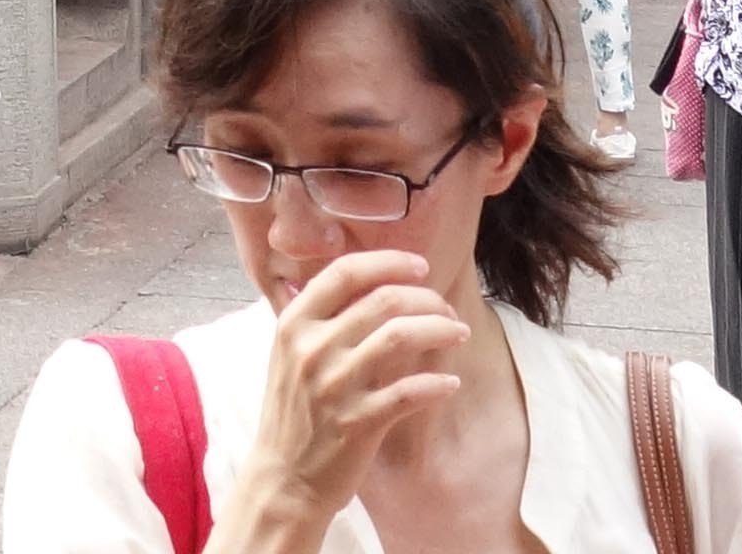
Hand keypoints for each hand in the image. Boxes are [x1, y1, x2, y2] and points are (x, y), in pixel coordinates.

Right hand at [243, 246, 469, 528]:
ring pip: (401, 336)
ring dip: (440, 329)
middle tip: (447, 308)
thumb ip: (320, 319)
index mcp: (294, 324)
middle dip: (427, 298)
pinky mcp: (358, 422)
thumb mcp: (290, 355)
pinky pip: (410, 391)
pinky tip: (450, 383)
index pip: (345, 272)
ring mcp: (335, 386)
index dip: (389, 262)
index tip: (420, 266)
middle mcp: (312, 348)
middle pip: (384, 300)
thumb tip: (366, 284)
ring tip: (459, 334)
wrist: (283, 479)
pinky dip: (437, 383)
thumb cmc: (293, 413)